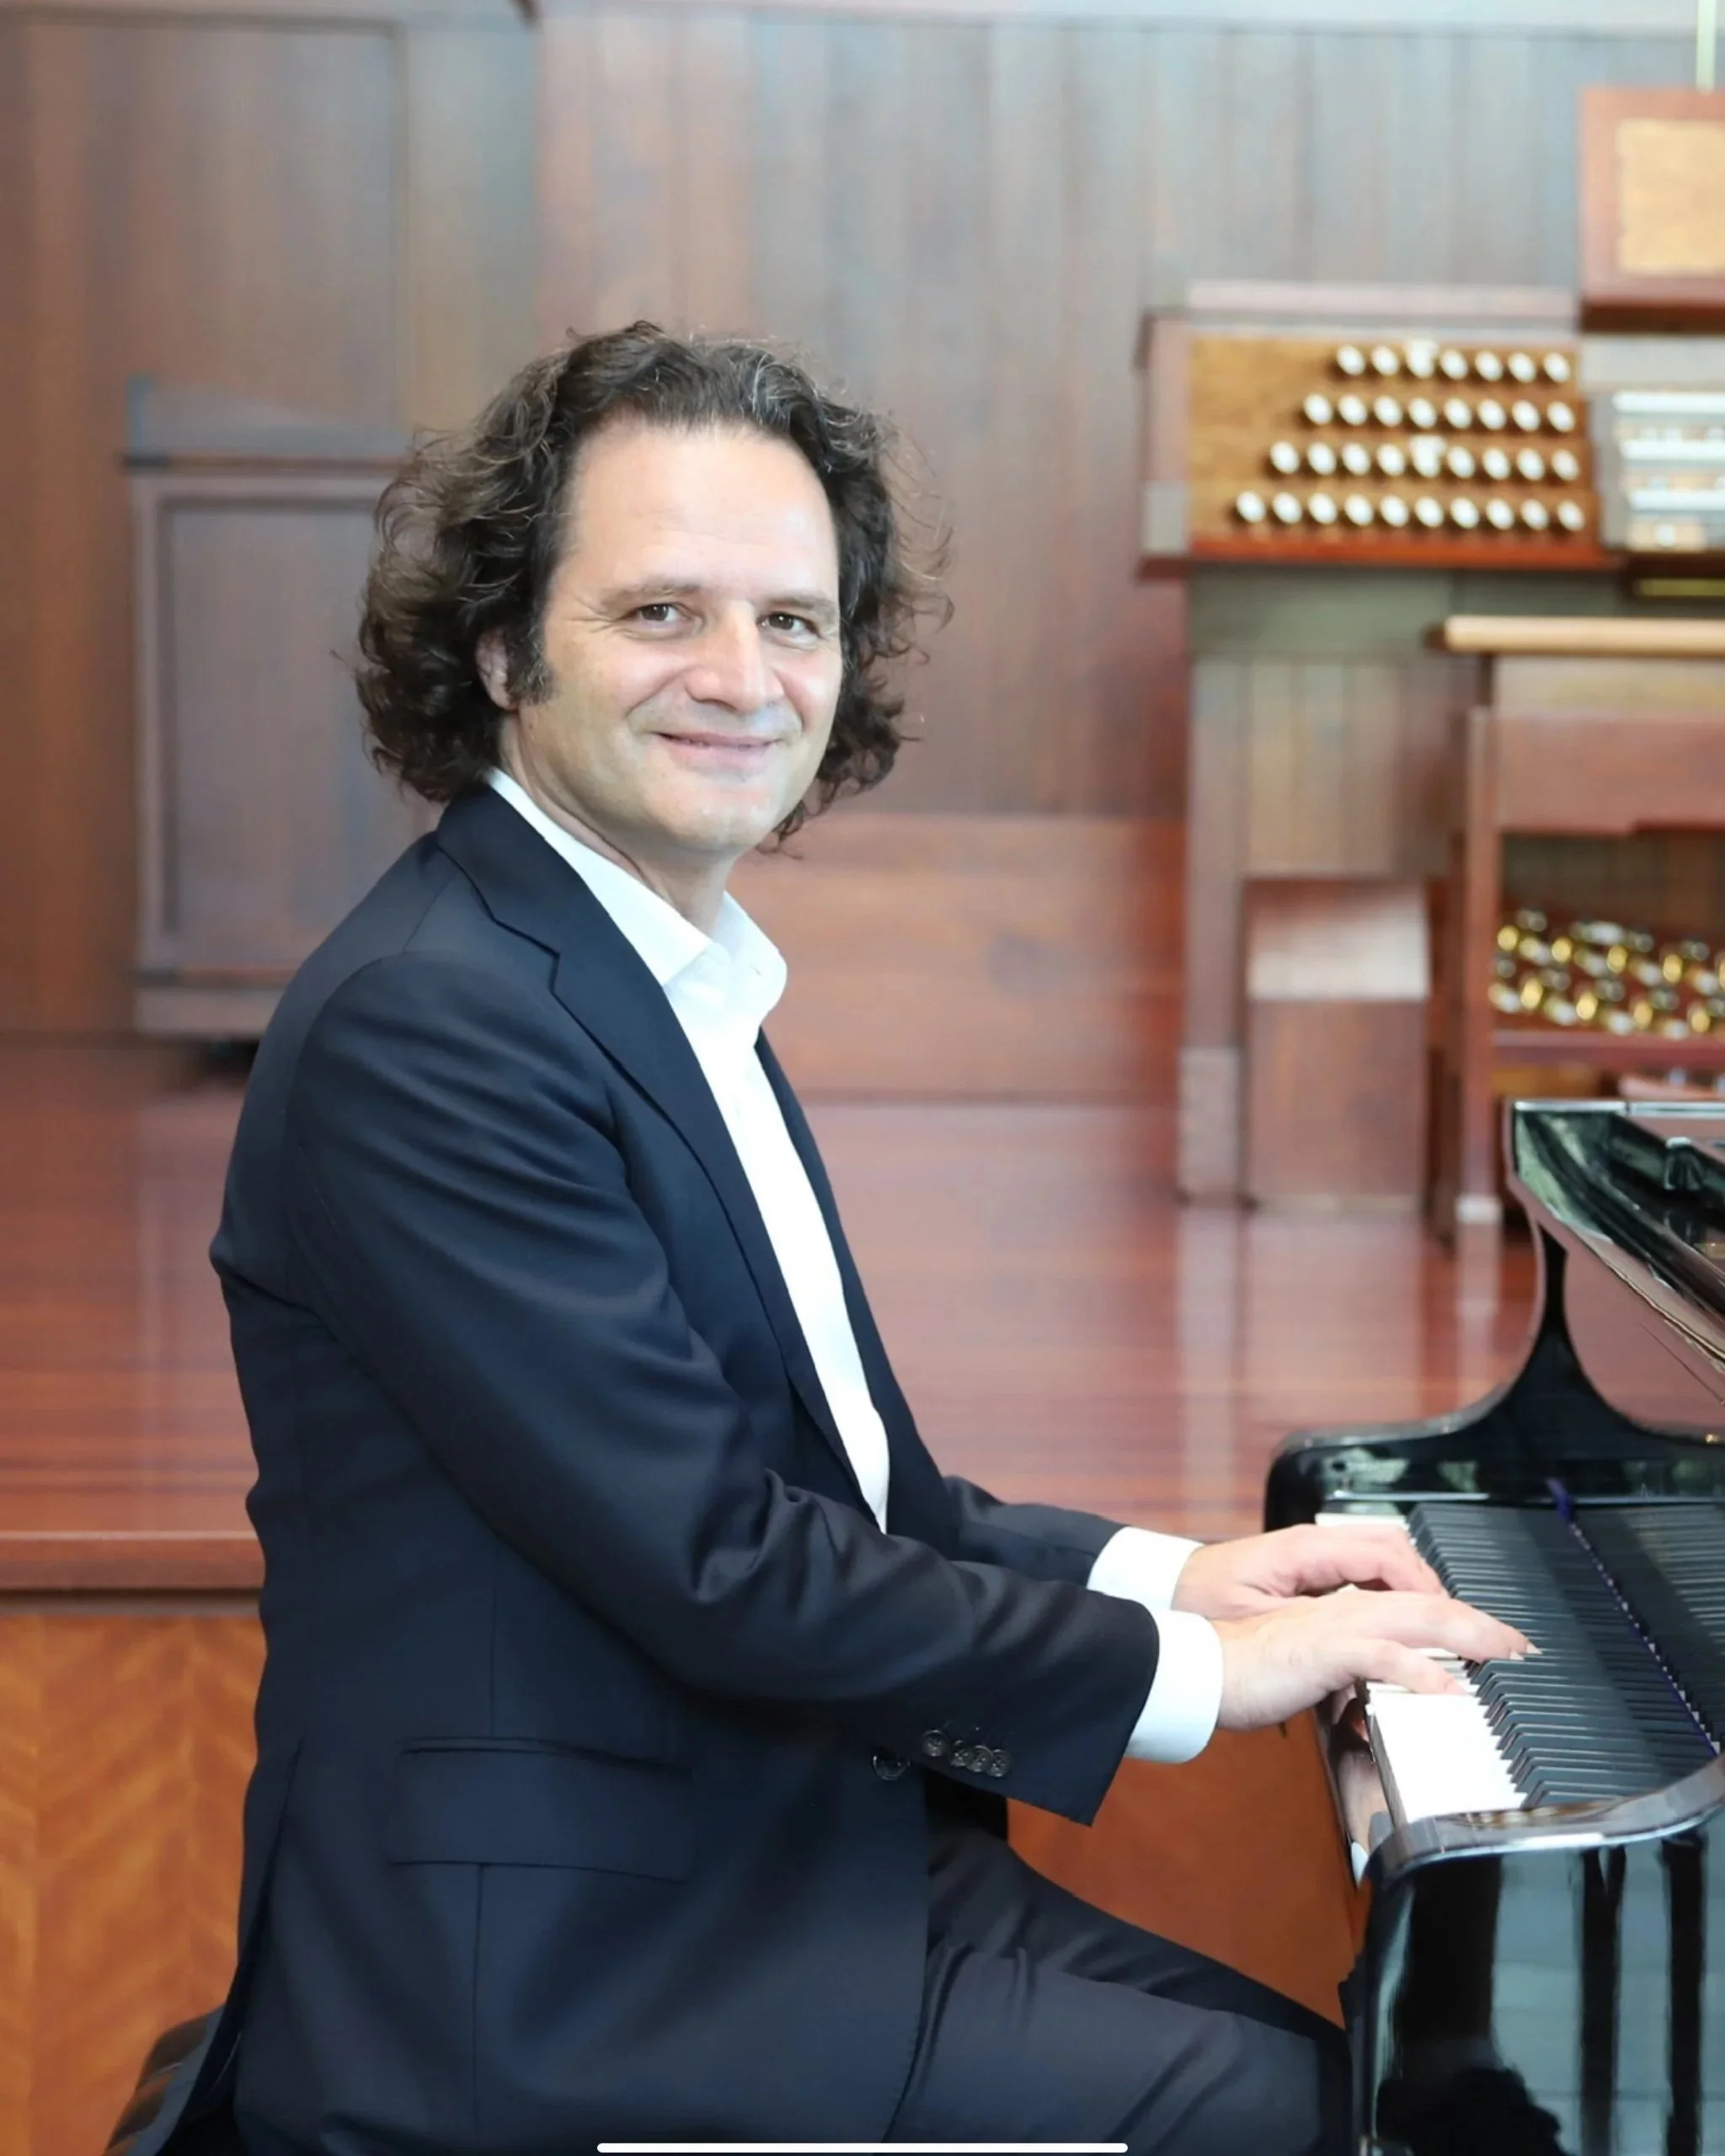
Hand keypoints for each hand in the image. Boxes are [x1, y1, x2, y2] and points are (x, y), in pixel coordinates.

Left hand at [1172, 1522, 1442, 1619]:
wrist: (1165, 1605)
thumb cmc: (1200, 1609)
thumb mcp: (1264, 1625)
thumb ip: (1322, 1631)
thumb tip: (1373, 1641)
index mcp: (1304, 1549)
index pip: (1385, 1553)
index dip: (1424, 1585)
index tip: (1451, 1620)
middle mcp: (1310, 1545)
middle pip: (1392, 1550)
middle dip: (1433, 1587)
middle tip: (1468, 1627)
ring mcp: (1307, 1557)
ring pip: (1379, 1558)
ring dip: (1413, 1588)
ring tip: (1445, 1627)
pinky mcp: (1301, 1574)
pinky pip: (1358, 1571)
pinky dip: (1388, 1590)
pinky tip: (1397, 1618)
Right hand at [1214, 1591, 1533, 1732]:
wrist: (1206, 1667)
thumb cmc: (1249, 1673)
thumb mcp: (1310, 1680)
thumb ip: (1342, 1687)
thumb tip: (1363, 1712)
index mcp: (1347, 1614)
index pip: (1417, 1608)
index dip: (1462, 1621)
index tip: (1497, 1642)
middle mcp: (1349, 1610)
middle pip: (1432, 1606)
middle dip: (1483, 1624)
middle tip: (1523, 1647)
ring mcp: (1340, 1626)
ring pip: (1418, 1619)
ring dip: (1468, 1634)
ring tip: (1505, 1653)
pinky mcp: (1327, 1651)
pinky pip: (1383, 1657)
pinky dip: (1419, 1671)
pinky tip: (1447, 1688)